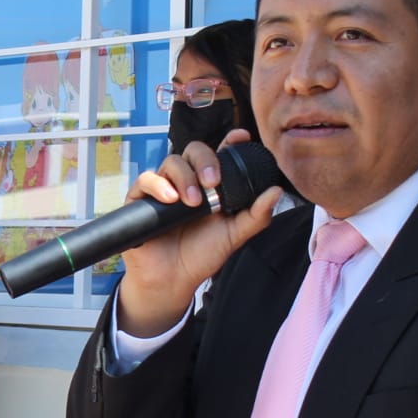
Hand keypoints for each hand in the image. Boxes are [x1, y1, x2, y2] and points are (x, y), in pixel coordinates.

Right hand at [115, 132, 281, 336]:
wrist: (173, 280)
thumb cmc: (202, 256)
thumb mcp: (234, 235)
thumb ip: (256, 215)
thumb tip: (276, 191)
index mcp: (211, 185)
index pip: (219, 154)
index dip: (229, 141)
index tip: (241, 138)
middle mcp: (187, 181)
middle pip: (194, 151)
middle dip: (205, 161)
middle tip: (213, 182)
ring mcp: (163, 189)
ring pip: (171, 162)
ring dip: (184, 177)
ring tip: (193, 202)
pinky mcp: (141, 200)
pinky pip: (145, 179)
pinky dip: (158, 185)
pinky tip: (170, 199)